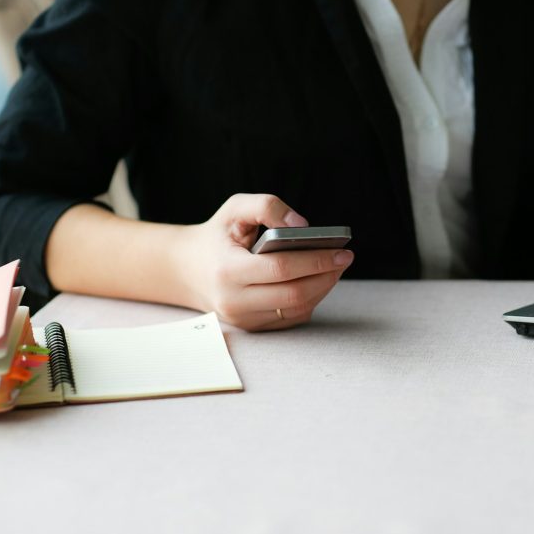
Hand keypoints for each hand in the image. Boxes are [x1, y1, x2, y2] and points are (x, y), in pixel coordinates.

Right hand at [174, 194, 352, 330]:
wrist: (189, 270)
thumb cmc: (218, 236)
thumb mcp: (235, 209)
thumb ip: (267, 207)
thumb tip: (302, 226)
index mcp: (227, 270)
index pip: (280, 269)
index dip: (316, 260)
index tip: (342, 251)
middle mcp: (234, 300)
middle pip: (293, 294)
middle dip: (326, 276)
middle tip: (345, 258)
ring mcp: (243, 318)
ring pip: (296, 309)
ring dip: (322, 288)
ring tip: (336, 268)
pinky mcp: (253, 327)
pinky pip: (291, 318)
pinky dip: (310, 299)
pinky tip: (319, 281)